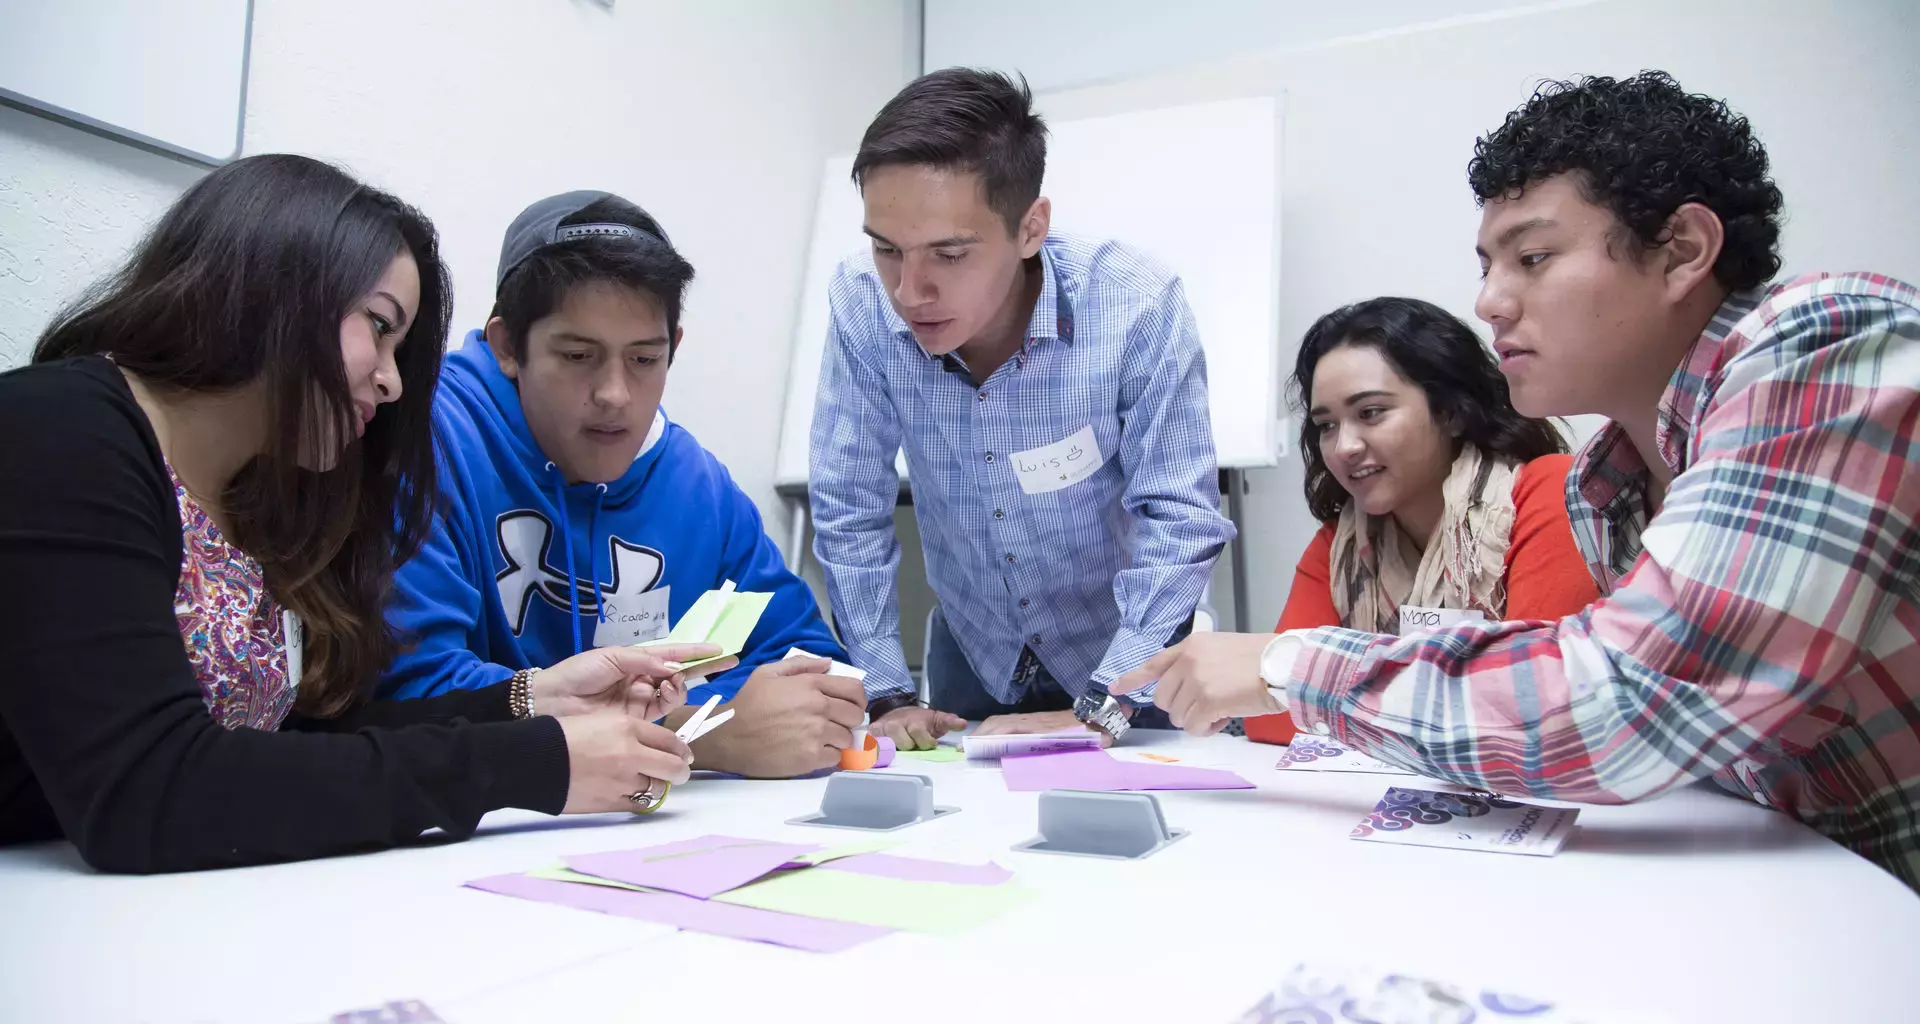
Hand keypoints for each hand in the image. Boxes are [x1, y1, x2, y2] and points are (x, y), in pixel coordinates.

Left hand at [533, 644, 733, 720]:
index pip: (673, 654)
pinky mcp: (638, 720)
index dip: (696, 652)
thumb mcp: (612, 657)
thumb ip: (645, 661)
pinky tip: (669, 692)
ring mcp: (641, 700)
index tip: (721, 649)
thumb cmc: (579, 673)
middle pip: (680, 674)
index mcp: (636, 660)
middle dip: (701, 668)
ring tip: (675, 681)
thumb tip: (675, 666)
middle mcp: (643, 679)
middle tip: (722, 663)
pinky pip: (663, 711)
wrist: (553, 701)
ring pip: (674, 693)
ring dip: (682, 684)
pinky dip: (672, 701)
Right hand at [556, 706, 693, 812]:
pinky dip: (637, 799)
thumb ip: (629, 732)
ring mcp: (622, 781)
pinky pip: (638, 804)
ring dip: (656, 785)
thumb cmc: (561, 735)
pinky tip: (629, 794)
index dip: (681, 749)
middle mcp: (630, 754)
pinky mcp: (610, 803)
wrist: (531, 760)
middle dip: (680, 771)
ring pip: (657, 789)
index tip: (682, 754)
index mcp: (627, 727)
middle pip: (675, 768)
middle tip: (677, 773)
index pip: (671, 740)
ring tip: (646, 783)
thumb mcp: (600, 721)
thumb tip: (652, 747)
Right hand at [676, 656, 866, 777]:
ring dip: (838, 738)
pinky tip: (814, 751)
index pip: (854, 689)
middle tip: (836, 723)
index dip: (858, 698)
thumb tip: (828, 663)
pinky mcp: (811, 758)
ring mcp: (816, 734)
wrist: (728, 736)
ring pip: (847, 737)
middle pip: (855, 715)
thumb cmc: (748, 703)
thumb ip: (801, 664)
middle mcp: (818, 707)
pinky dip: (829, 755)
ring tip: (822, 739)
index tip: (852, 704)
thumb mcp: (768, 672)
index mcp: (810, 685)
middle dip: (849, 719)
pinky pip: (836, 757)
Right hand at [871, 706, 965, 750]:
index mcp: (914, 722)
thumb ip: (949, 721)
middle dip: (910, 747)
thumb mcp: (935, 719)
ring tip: (898, 750)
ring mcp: (883, 729)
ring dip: (894, 749)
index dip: (926, 742)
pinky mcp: (872, 734)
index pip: (921, 736)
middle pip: (904, 743)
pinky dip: (875, 751)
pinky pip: (871, 745)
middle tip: (912, 746)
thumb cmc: (918, 720)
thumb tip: (962, 723)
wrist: (896, 711)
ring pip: (887, 745)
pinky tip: (881, 753)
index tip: (929, 744)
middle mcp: (897, 724)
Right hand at [972, 710, 1110, 747]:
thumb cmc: (1090, 730)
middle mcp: (1031, 719)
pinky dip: (993, 728)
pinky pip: (1007, 721)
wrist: (1098, 713)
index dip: (988, 737)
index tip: (973, 746)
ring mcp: (1031, 717)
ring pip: (1001, 720)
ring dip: (984, 731)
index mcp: (1039, 726)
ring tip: (971, 744)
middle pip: (998, 722)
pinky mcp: (1033, 719)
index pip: (1006, 728)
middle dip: (979, 734)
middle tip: (964, 749)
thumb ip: (1066, 748)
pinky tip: (988, 738)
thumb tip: (1049, 758)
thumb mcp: (1081, 741)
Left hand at [1110, 632, 1280, 735]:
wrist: (1284, 665)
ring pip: (1178, 716)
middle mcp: (1188, 661)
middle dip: (1181, 709)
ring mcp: (1196, 681)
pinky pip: (1194, 727)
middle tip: (1206, 707)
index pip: (1154, 663)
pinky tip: (1224, 719)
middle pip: (1164, 699)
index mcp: (1191, 646)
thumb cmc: (1262, 660)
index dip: (1132, 678)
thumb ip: (1198, 664)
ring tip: (1222, 710)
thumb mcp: (1222, 650)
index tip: (1115, 688)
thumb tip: (1185, 690)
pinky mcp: (1208, 701)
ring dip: (1197, 720)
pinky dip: (1207, 730)